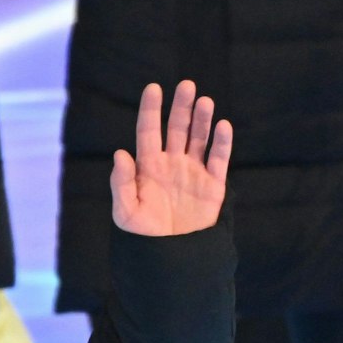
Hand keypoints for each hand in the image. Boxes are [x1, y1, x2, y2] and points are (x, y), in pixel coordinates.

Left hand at [111, 81, 232, 237]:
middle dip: (181, 107)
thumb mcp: (125, 211)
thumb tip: (120, 153)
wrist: (170, 257)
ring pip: (199, 138)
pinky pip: (218, 158)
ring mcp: (193, 172)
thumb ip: (122, 183)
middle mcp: (171, 164)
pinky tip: (222, 126)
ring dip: (202, 120)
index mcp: (147, 167)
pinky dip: (221, 143)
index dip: (151, 110)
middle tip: (186, 85)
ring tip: (204, 101)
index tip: (153, 88)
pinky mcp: (213, 185)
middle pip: (177, 129)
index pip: (149, 131)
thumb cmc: (142, 236)